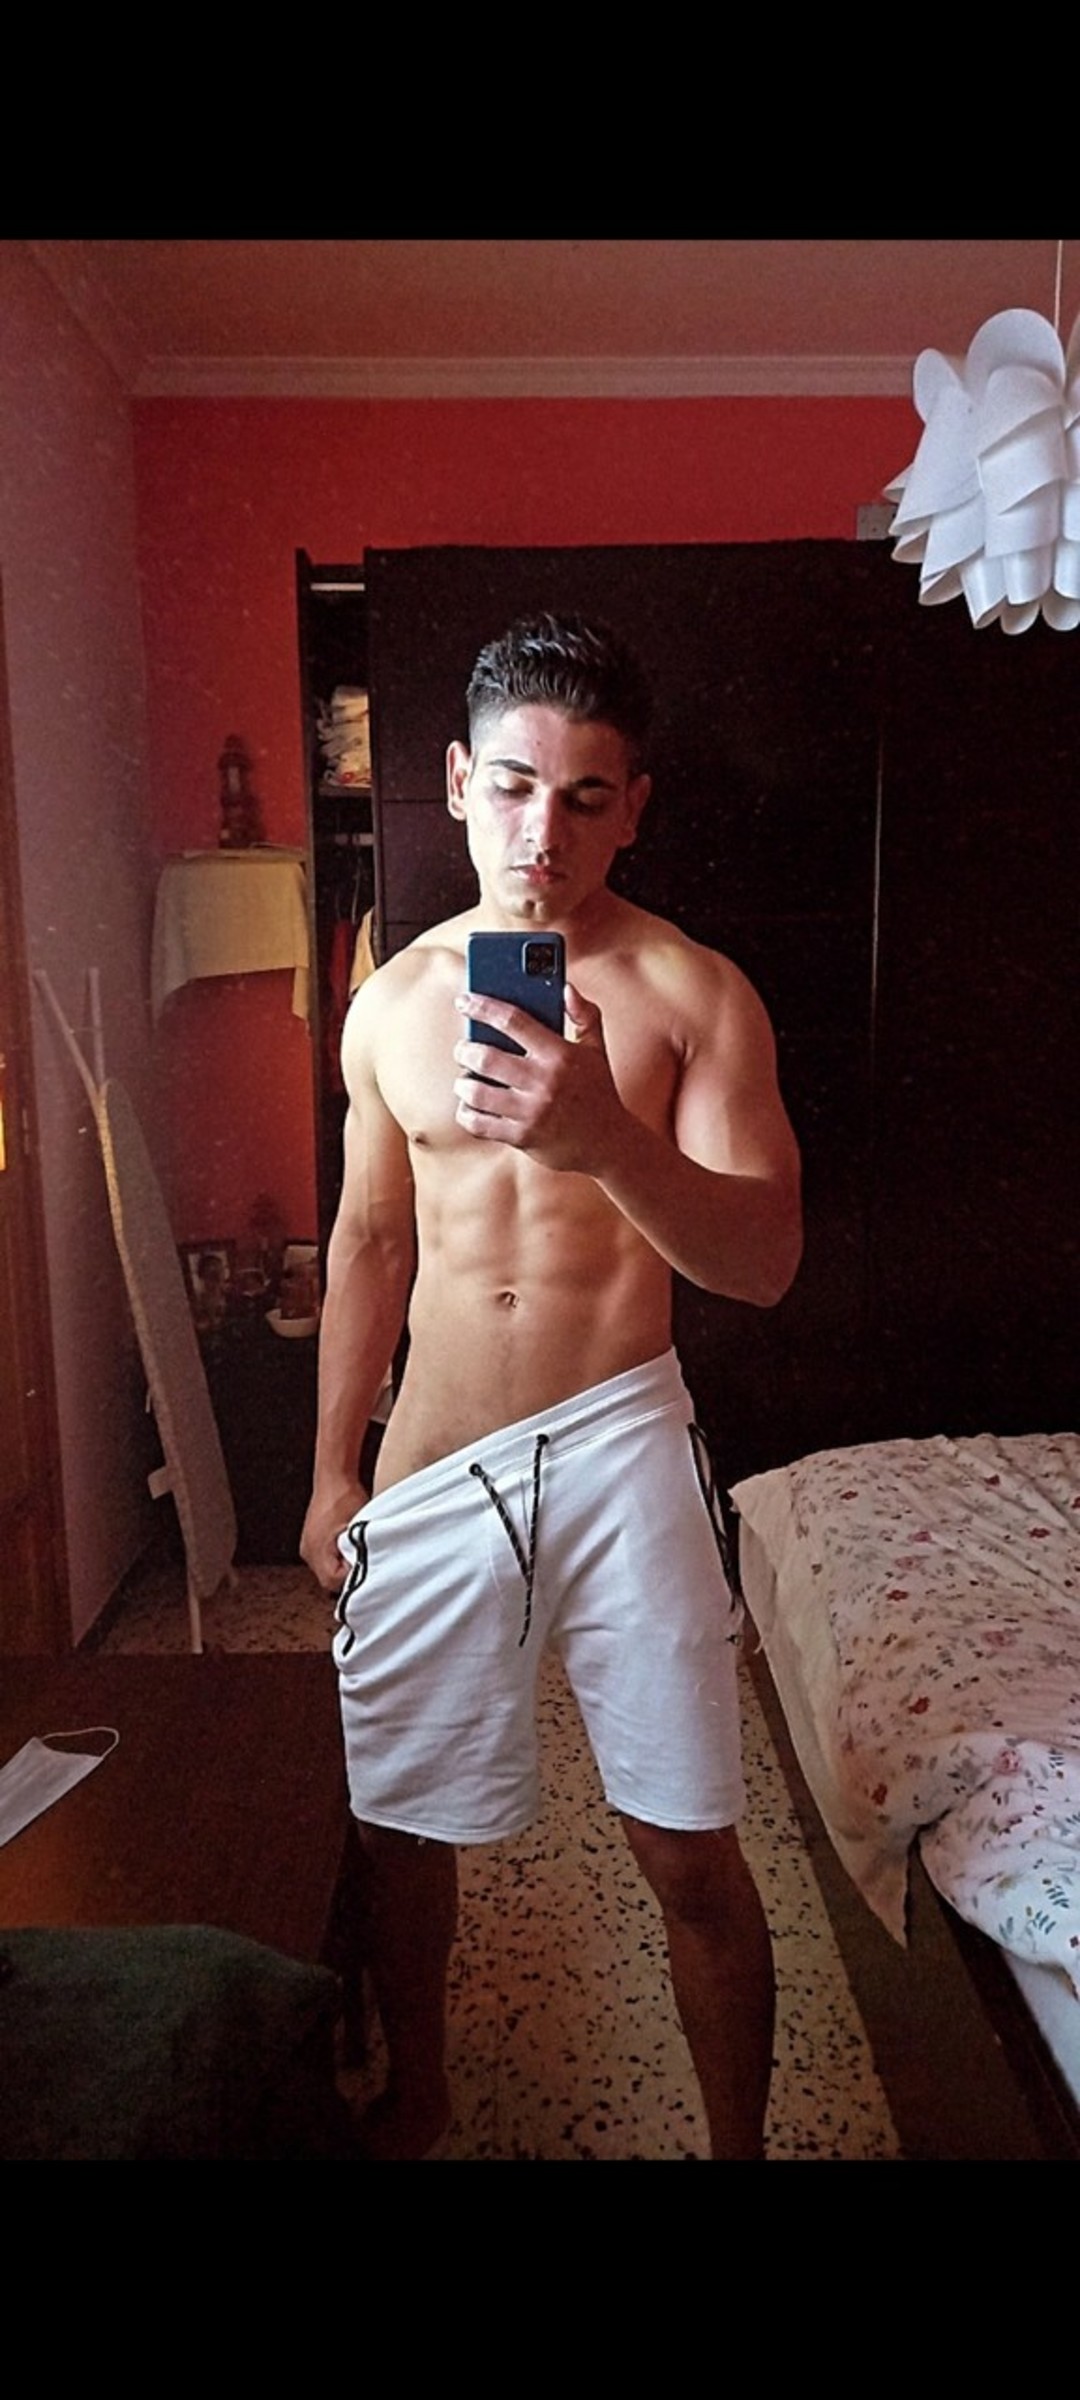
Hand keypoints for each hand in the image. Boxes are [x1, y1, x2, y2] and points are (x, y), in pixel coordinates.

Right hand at [300, 1480, 369, 1591]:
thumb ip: (362, 1553)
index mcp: (316, 1550)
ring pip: (327, 1570)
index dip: (351, 1578)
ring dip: (342, 1566)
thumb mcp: (360, 1529)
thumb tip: (371, 1569)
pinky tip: (348, 1546)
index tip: (364, 1567)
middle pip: (328, 1580)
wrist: (334, 1477)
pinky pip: (325, 1559)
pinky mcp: (312, 1541)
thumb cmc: (346, 1497)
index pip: (333, 1582)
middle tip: (363, 1561)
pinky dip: (337, 1557)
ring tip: (356, 1551)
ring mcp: (308, 1546)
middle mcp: (308, 1551)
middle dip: (347, 1575)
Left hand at [452, 982, 623, 1173]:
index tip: (464, 1001)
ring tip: (465, 1079)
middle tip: (463, 1049)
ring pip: (477, 1092)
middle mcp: (544, 1081)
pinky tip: (469, 1107)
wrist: (611, 1143)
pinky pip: (479, 1124)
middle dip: (465, 1050)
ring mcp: (532, 1111)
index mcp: (560, 1054)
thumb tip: (566, 988)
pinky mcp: (523, 1137)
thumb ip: (585, 1015)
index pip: (513, 1021)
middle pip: (486, 1056)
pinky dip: (466, 1114)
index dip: (483, 1007)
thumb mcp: (597, 1050)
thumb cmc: (598, 1091)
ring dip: (463, 1083)